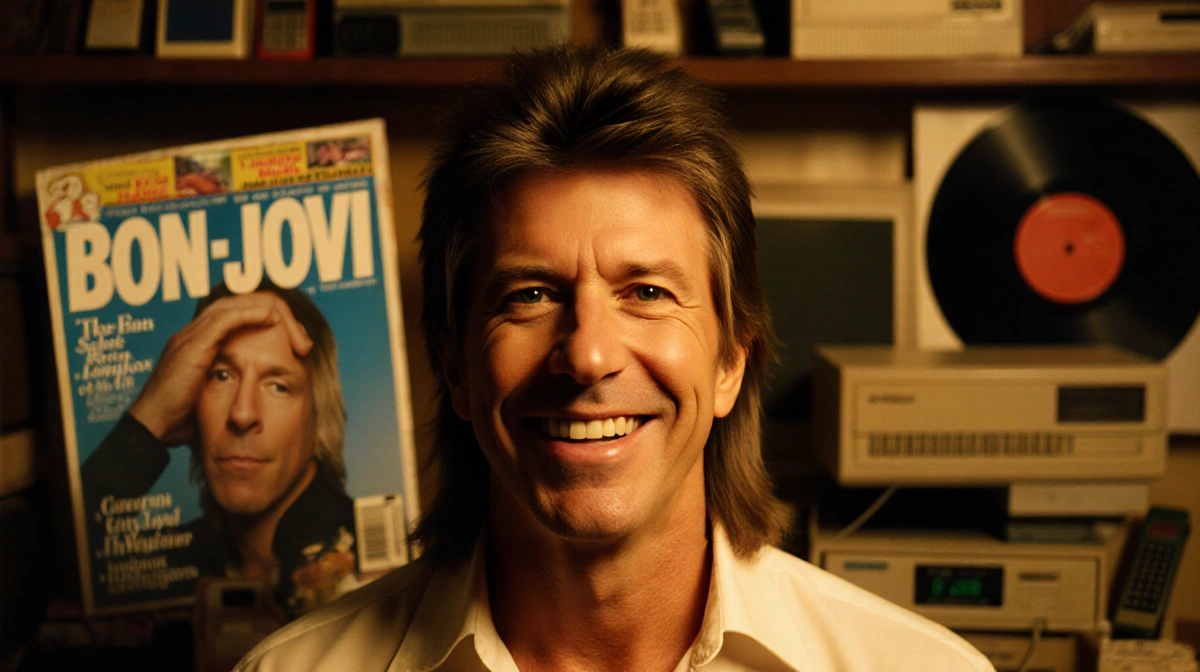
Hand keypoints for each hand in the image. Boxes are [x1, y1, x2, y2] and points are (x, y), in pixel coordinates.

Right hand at [128, 292, 312, 445]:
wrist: (152, 429)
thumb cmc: (179, 421)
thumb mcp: (212, 399)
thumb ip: (231, 390)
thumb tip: (255, 401)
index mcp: (198, 343)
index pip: (237, 315)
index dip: (267, 320)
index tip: (294, 341)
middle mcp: (193, 333)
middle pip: (239, 304)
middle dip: (273, 312)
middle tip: (300, 335)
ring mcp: (190, 336)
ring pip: (234, 304)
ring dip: (268, 311)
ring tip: (293, 326)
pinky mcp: (192, 345)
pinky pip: (226, 317)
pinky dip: (252, 313)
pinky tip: (273, 318)